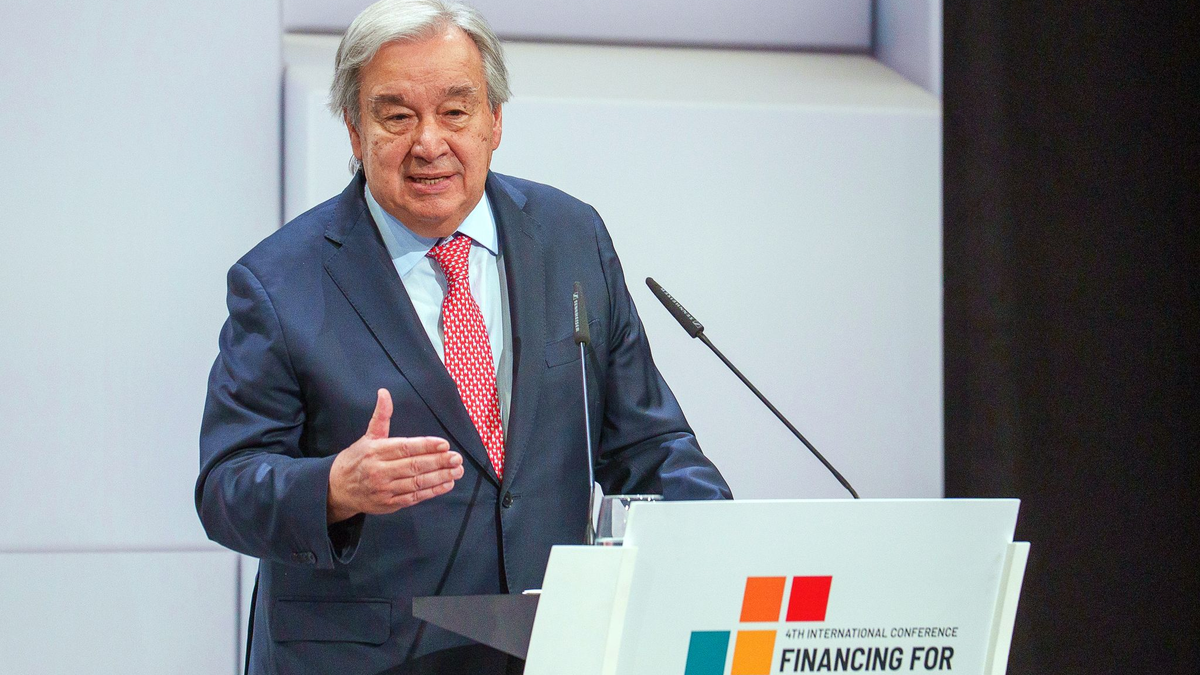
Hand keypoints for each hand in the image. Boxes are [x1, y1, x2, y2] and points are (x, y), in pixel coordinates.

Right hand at [327, 389, 463, 522]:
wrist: (337, 489)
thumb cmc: (357, 459)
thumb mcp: (368, 436)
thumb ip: (381, 416)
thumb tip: (384, 393)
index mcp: (376, 451)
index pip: (405, 447)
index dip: (426, 446)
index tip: (445, 444)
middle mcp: (380, 470)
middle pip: (414, 466)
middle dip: (438, 462)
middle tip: (456, 458)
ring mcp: (385, 489)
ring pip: (416, 483)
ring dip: (440, 477)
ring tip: (457, 471)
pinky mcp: (389, 503)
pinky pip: (414, 497)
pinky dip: (432, 492)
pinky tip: (446, 484)